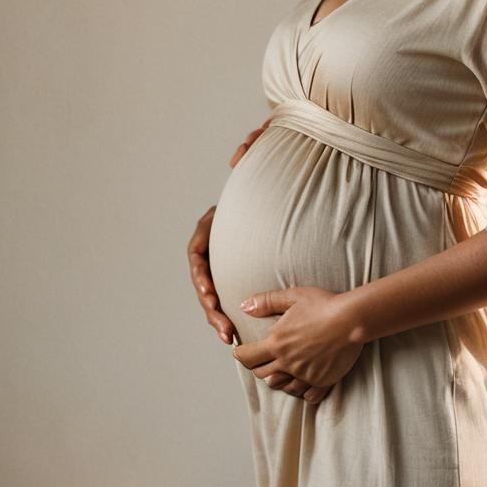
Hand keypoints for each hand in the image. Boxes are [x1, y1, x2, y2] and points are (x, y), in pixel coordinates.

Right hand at [188, 118, 273, 344]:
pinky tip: (241, 333)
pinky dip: (235, 315)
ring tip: (229, 338)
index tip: (210, 295)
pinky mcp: (242, 271)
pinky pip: (233, 296)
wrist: (289, 192)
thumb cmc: (273, 176)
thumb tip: (238, 155)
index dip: (200, 277)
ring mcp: (227, 259)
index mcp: (214, 225)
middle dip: (209, 307)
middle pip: (203, 282)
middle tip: (223, 328)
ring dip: (219, 317)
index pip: (197, 253)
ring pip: (216, 294)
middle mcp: (217, 245)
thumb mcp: (262, 160)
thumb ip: (252, 148)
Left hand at [231, 286, 363, 403]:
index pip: (248, 357)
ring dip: (278, 380)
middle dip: (257, 367)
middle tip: (259, 360)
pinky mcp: (322, 381)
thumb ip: (267, 302)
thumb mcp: (293, 296)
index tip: (240, 351)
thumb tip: (244, 306)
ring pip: (283, 387)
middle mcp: (288, 363)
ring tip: (280, 371)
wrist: (352, 319)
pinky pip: (307, 396)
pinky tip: (303, 384)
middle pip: (262, 374)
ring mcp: (305, 374)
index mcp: (277, 343)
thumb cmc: (324, 304)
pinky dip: (302, 392)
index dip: (240, 354)